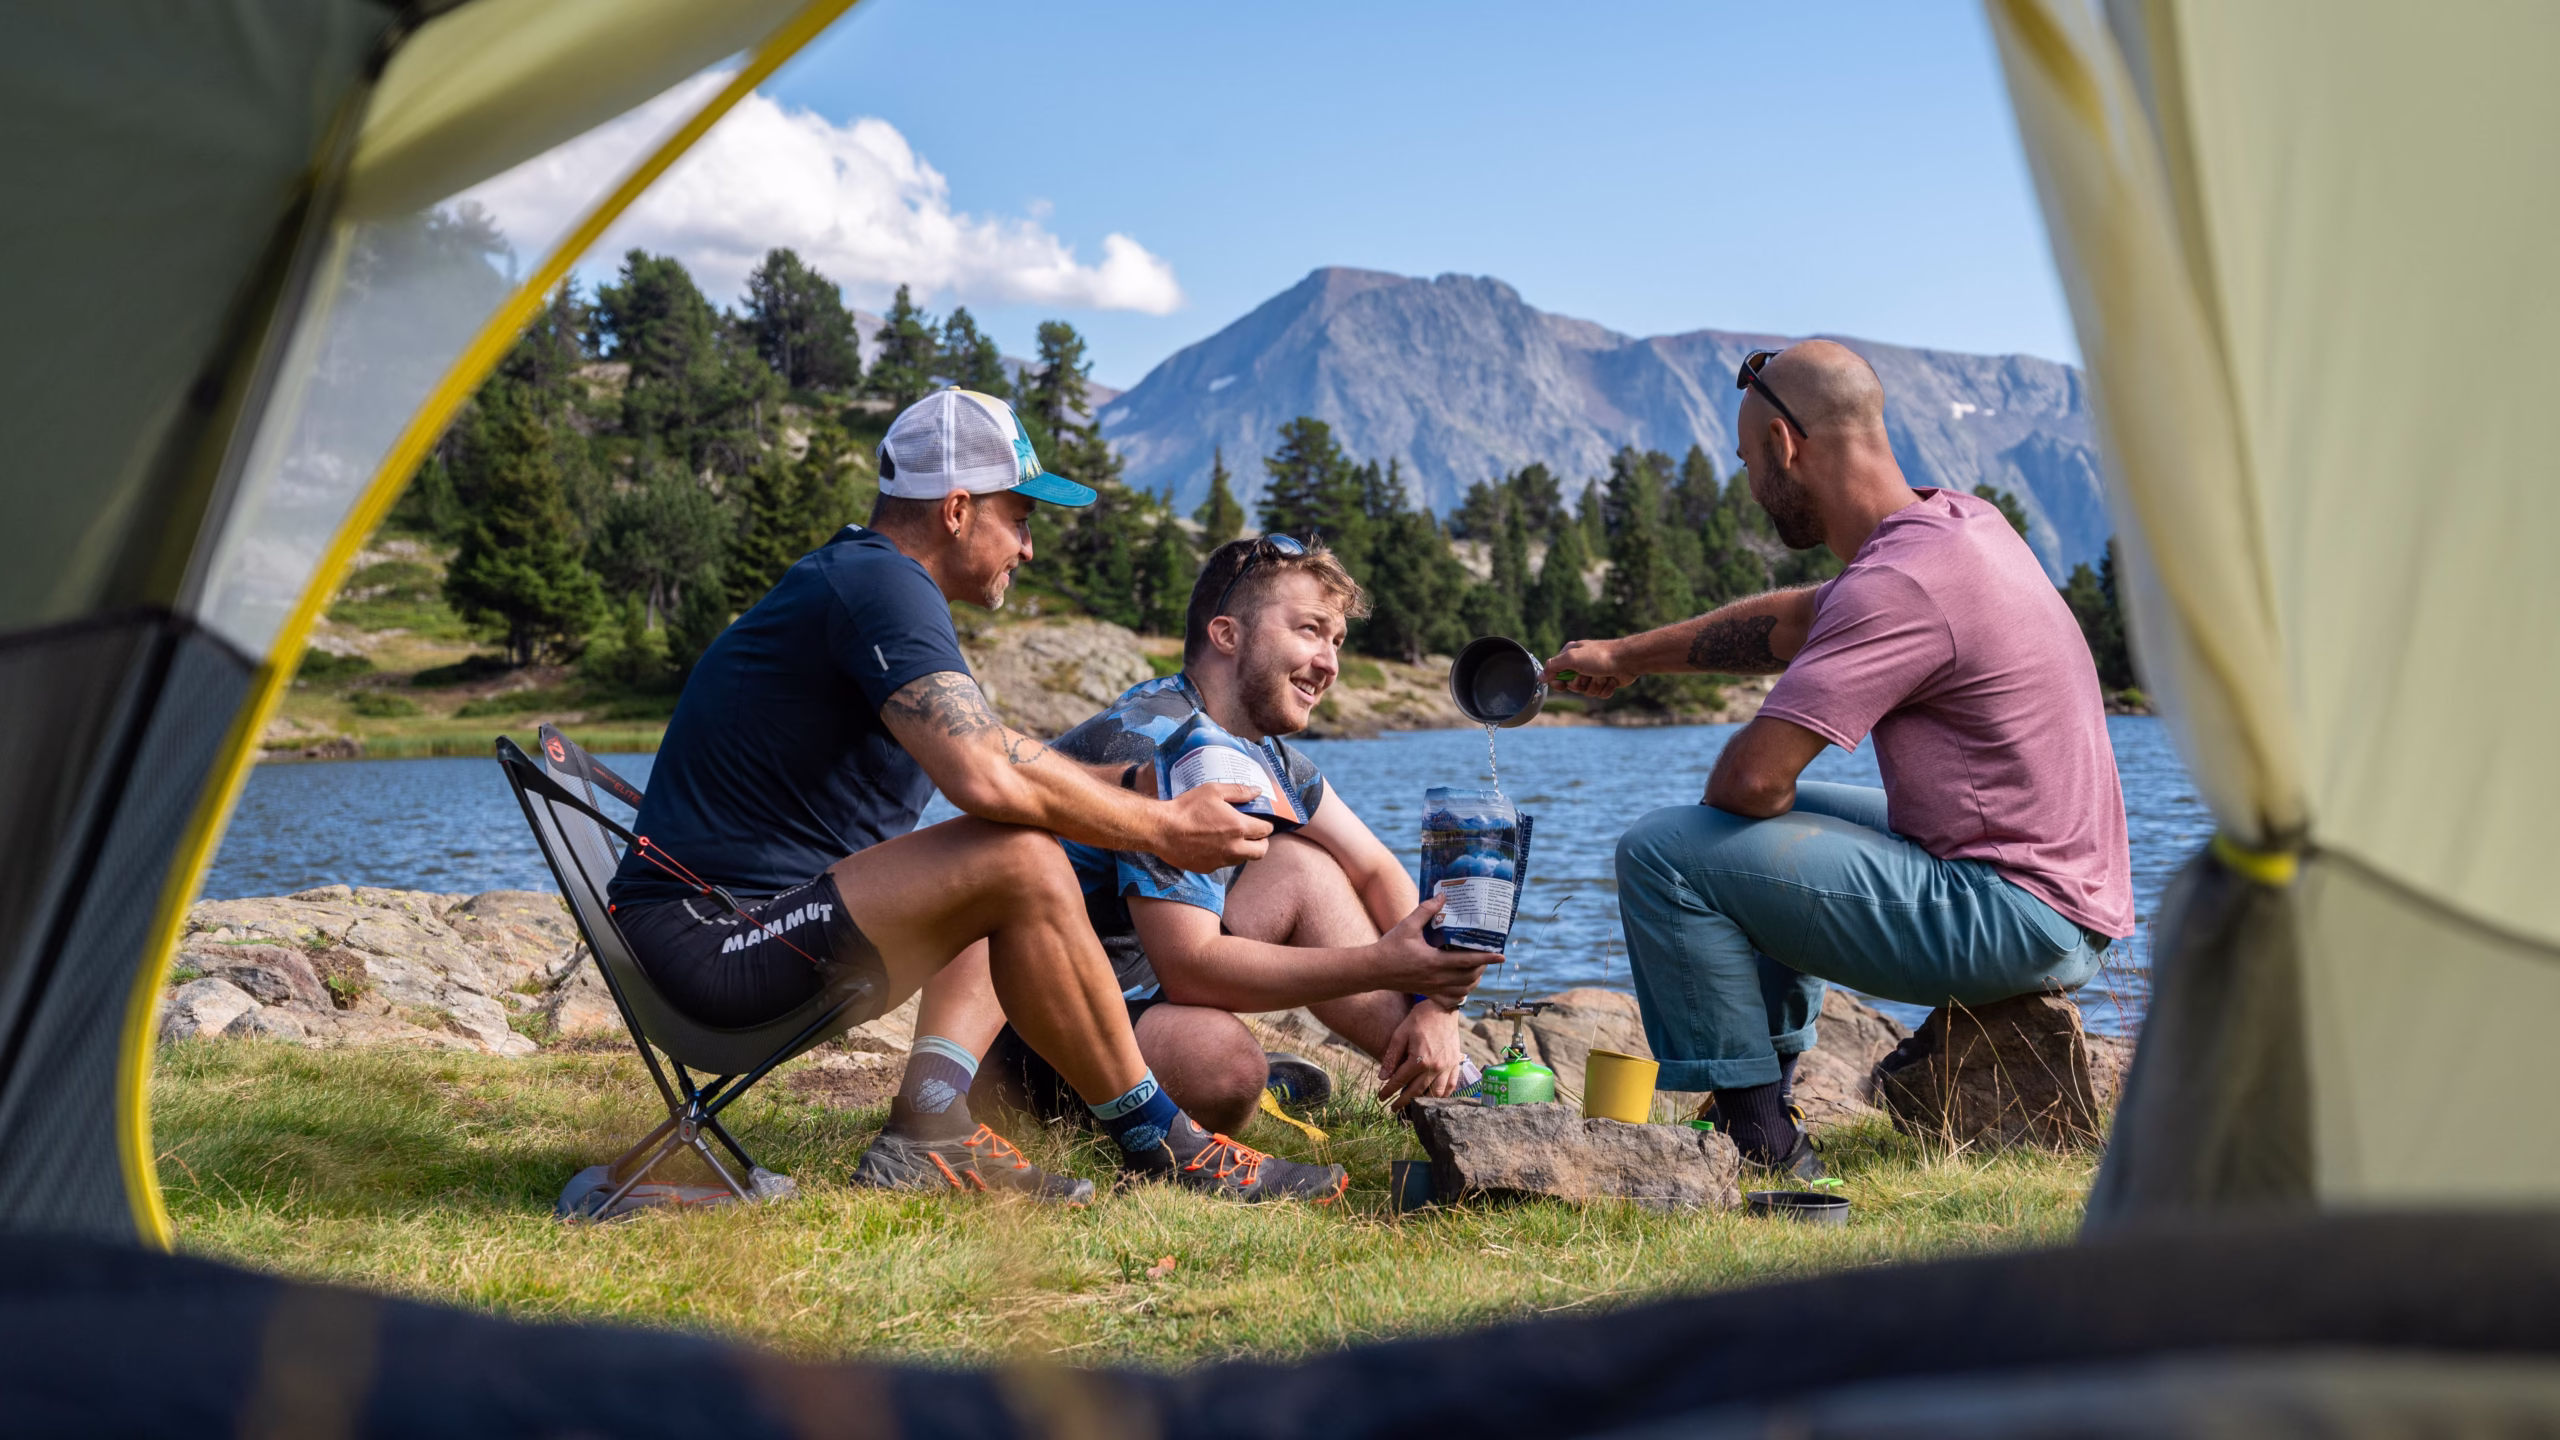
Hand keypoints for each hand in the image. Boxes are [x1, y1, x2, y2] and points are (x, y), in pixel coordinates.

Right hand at [1154, 783, 1273, 871]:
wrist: (1163, 830)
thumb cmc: (1187, 808)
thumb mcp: (1213, 791)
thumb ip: (1239, 791)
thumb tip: (1257, 792)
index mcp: (1239, 827)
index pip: (1266, 830)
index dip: (1266, 825)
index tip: (1261, 820)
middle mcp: (1234, 848)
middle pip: (1261, 852)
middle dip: (1261, 842)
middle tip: (1253, 833)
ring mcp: (1221, 861)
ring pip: (1243, 859)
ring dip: (1244, 850)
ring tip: (1233, 838)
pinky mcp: (1209, 868)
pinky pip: (1224, 864)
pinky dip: (1225, 856)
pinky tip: (1214, 845)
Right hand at [1370, 896, 1488, 1004]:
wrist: (1373, 970)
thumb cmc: (1389, 947)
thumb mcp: (1407, 925)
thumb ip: (1426, 910)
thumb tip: (1443, 896)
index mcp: (1434, 961)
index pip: (1467, 961)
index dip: (1486, 958)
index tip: (1502, 956)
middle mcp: (1436, 978)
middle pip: (1469, 978)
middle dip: (1482, 968)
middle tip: (1488, 956)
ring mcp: (1432, 988)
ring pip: (1462, 991)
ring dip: (1473, 982)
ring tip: (1478, 970)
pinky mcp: (1426, 993)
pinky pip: (1449, 1000)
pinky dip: (1460, 996)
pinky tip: (1462, 987)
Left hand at [1376, 1001, 1466, 1109]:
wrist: (1442, 1009)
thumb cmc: (1419, 1019)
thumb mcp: (1400, 1035)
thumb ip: (1391, 1058)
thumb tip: (1382, 1078)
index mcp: (1420, 1060)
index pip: (1400, 1081)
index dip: (1389, 1091)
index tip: (1381, 1098)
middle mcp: (1435, 1067)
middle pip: (1416, 1091)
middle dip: (1403, 1102)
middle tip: (1393, 1109)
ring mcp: (1448, 1067)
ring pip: (1435, 1093)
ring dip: (1423, 1101)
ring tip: (1413, 1106)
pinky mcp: (1456, 1063)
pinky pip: (1451, 1085)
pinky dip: (1443, 1095)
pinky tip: (1434, 1098)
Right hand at [1544, 638, 1632, 698]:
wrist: (1627, 660)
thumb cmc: (1600, 656)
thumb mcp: (1572, 658)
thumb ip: (1554, 666)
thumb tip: (1540, 676)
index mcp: (1572, 655)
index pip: (1556, 673)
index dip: (1558, 682)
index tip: (1561, 685)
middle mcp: (1582, 664)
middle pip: (1572, 685)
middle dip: (1581, 684)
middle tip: (1588, 675)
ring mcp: (1595, 673)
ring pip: (1587, 691)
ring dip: (1595, 686)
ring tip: (1603, 676)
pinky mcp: (1606, 681)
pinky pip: (1600, 694)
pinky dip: (1606, 689)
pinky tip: (1611, 680)